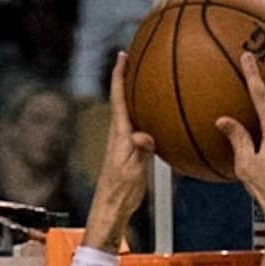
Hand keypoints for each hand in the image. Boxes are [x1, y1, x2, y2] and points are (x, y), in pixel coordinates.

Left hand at [83, 52, 154, 253]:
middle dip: (126, 77)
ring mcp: (122, 144)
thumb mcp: (134, 170)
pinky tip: (153, 120)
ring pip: (129, 112)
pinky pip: (137, 127)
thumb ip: (140, 150)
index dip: (119, 74)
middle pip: (122, 98)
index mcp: (120, 134)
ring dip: (134, 95)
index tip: (122, 55)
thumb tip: (142, 134)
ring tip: (144, 82)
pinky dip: (143, 117)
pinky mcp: (127, 154)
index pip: (118, 97)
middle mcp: (119, 134)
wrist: (111, 210)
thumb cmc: (121, 192)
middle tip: (133, 58)